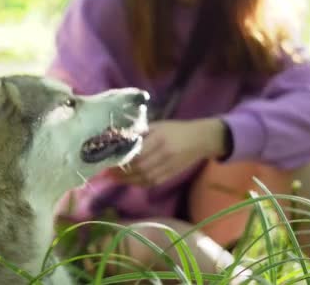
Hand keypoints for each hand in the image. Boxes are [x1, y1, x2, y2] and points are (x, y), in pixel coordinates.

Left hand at [108, 118, 227, 186]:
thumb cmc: (177, 129)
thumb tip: (120, 138)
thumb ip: (141, 132)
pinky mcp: (172, 174)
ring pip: (145, 178)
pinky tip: (129, 181)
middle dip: (122, 172)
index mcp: (160, 139)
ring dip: (128, 180)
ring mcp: (169, 166)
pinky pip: (153, 182)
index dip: (122, 160)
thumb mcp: (158, 125)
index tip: (109, 160)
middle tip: (107, 172)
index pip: (137, 154)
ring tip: (114, 178)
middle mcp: (164, 154)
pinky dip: (139, 183)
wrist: (201, 139)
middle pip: (139, 168)